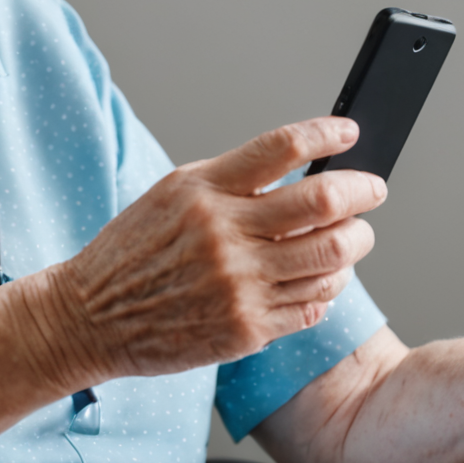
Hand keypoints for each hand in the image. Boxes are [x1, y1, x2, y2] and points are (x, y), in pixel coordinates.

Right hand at [31, 118, 386, 385]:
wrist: (90, 318)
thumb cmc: (133, 253)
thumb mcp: (172, 195)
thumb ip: (232, 182)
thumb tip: (300, 169)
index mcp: (203, 190)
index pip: (282, 147)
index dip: (327, 134)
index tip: (349, 133)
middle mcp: (224, 233)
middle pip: (323, 201)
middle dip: (362, 191)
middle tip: (373, 190)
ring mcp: (238, 284)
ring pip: (331, 256)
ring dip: (356, 242)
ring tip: (354, 236)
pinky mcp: (246, 329)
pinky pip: (313, 304)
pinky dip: (329, 287)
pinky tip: (323, 279)